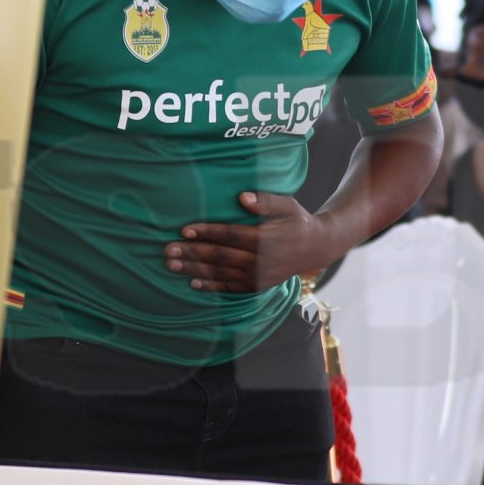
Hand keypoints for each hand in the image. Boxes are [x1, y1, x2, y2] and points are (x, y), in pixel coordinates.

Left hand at [167, 193, 339, 292]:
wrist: (315, 249)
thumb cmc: (297, 221)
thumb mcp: (287, 205)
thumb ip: (265, 201)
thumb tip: (242, 197)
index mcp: (265, 239)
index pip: (230, 235)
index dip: (206, 232)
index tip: (184, 229)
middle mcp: (260, 261)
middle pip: (220, 256)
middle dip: (192, 252)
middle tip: (168, 250)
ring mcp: (258, 277)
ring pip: (221, 273)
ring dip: (194, 269)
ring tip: (172, 264)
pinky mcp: (257, 286)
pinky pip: (230, 288)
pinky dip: (211, 286)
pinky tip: (192, 282)